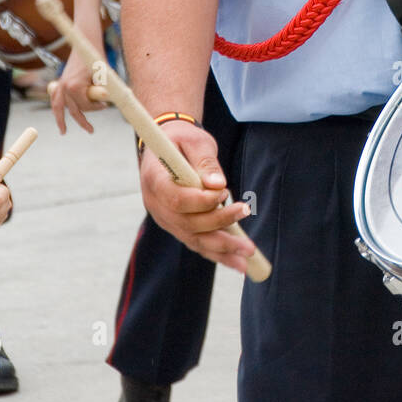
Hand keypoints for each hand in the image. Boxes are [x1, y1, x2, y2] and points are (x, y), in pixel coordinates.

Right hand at [49, 42, 108, 134]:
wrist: (85, 45)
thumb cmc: (96, 60)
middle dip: (83, 120)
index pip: (86, 106)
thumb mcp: (104, 76)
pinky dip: (56, 108)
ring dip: (61, 120)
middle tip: (91, 130)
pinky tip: (58, 118)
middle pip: (74, 109)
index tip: (105, 106)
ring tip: (63, 132)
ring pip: (59, 107)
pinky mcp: (59, 83)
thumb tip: (111, 102)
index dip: (96, 108)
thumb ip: (105, 90)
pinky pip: (55, 99)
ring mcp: (60, 85)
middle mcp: (65, 87)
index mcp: (75, 87)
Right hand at [139, 121, 254, 274]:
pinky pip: (195, 242)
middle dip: (218, 226)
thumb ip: (205, 161)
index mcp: (155, 179)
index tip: (224, 193)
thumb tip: (218, 184)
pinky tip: (236, 261)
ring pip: (192, 239)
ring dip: (221, 249)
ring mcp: (164, 218)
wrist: (167, 144)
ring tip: (247, 256)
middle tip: (246, 218)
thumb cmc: (183, 140)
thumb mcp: (195, 140)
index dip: (200, 201)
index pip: (175, 199)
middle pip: (186, 224)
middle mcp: (155, 203)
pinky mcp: (175, 226)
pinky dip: (216, 253)